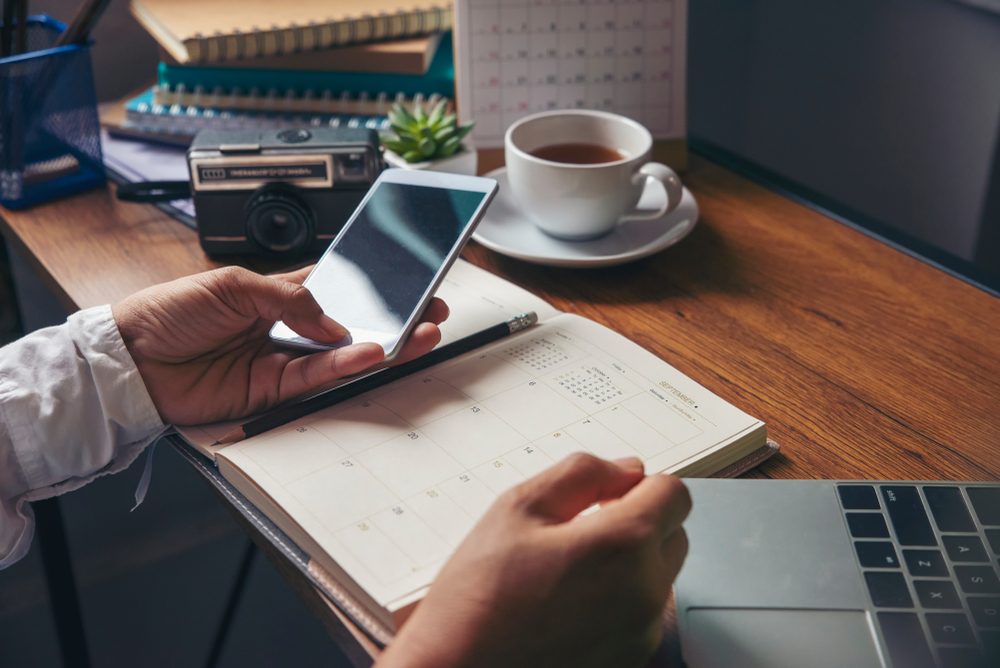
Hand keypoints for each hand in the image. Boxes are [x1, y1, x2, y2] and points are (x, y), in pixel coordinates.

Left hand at [112, 265, 447, 424]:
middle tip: (431, 312)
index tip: (408, 282)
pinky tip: (374, 351)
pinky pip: (318, 377)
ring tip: (420, 333)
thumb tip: (335, 322)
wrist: (132, 358)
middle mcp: (286, 328)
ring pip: (343, 354)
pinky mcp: (273, 391)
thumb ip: (289, 298)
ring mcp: (282, 360)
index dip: (373, 287)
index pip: (337, 289)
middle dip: (394, 319)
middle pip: (351, 324)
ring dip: (384, 345)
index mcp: (277, 293)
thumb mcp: (232, 284)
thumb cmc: (170, 311)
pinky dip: (347, 365)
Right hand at [377, 453, 690, 667]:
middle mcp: (645, 594)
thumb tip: (628, 470)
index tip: (605, 495)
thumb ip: (583, 474)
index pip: (675, 494)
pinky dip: (618, 600)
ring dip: (629, 562)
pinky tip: (567, 604)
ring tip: (566, 571)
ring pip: (659, 575)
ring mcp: (641, 635)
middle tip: (579, 530)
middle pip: (675, 534)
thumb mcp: (518, 508)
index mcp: (624, 546)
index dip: (639, 484)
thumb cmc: (478, 597)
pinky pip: (641, 614)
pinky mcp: (630, 661)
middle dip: (638, 520)